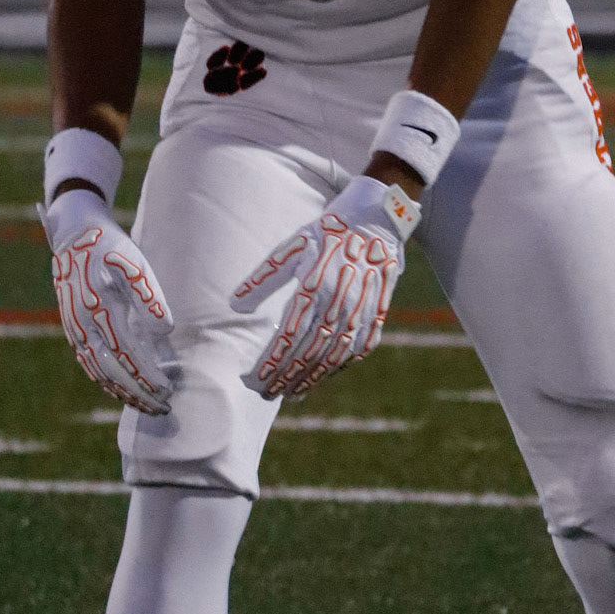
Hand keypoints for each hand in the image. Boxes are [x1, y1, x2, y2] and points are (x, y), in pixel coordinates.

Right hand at [40, 187, 174, 416]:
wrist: (73, 235)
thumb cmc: (110, 248)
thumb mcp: (134, 263)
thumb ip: (149, 297)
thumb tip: (165, 331)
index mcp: (98, 309)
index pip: (126, 354)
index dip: (146, 375)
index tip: (167, 390)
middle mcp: (82, 326)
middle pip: (112, 371)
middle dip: (138, 393)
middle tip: (164, 407)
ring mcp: (74, 330)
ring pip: (99, 372)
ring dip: (123, 392)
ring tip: (148, 406)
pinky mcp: (72, 330)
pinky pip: (89, 364)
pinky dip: (107, 381)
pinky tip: (123, 390)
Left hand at [231, 175, 419, 400]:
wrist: (379, 220)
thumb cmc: (329, 232)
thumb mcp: (293, 246)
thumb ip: (264, 278)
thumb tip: (235, 306)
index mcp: (316, 285)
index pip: (289, 336)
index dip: (271, 362)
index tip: (254, 380)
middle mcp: (340, 303)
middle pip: (309, 352)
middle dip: (285, 377)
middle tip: (266, 392)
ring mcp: (362, 312)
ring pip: (333, 357)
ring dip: (310, 379)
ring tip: (290, 393)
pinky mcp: (378, 314)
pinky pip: (357, 349)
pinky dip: (338, 367)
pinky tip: (322, 375)